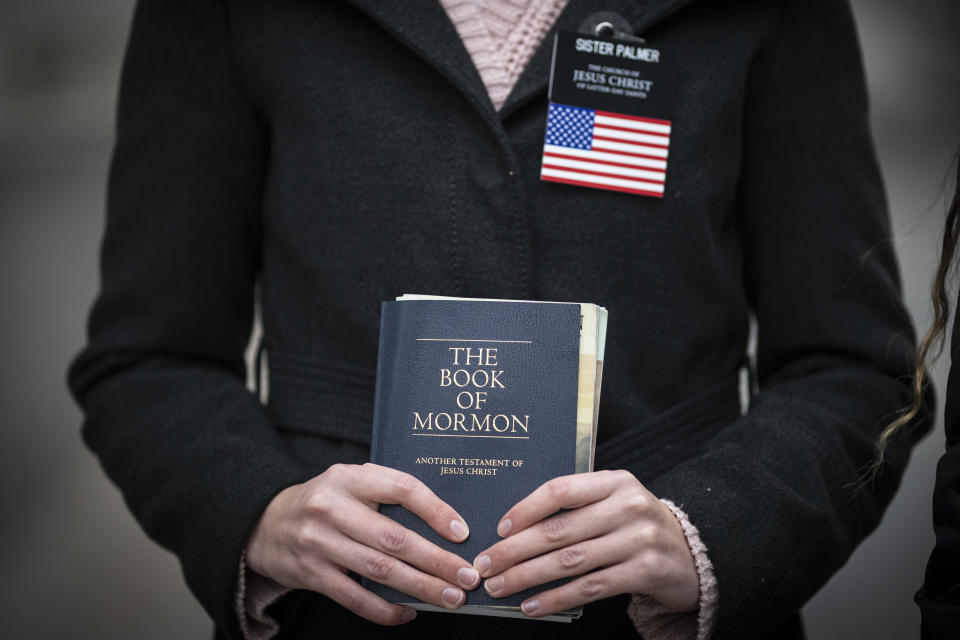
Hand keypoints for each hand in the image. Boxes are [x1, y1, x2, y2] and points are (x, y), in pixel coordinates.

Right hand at [245, 462, 480, 624]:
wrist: (265, 524)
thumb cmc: (325, 502)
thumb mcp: (350, 482)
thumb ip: (386, 491)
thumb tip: (445, 521)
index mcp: (349, 478)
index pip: (401, 488)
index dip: (436, 510)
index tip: (462, 532)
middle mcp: (332, 508)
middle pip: (395, 538)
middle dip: (437, 560)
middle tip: (468, 575)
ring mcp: (319, 543)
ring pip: (380, 570)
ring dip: (421, 587)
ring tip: (451, 597)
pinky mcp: (311, 574)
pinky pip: (355, 598)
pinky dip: (385, 609)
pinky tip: (410, 612)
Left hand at [472, 469, 698, 617]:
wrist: (691, 555)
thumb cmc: (636, 526)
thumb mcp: (614, 502)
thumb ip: (576, 506)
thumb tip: (514, 528)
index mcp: (615, 481)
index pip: (560, 490)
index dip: (525, 509)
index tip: (499, 529)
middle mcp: (628, 506)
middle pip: (558, 530)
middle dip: (514, 550)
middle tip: (485, 565)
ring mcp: (638, 539)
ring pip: (569, 561)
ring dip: (527, 576)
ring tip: (499, 587)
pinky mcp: (645, 571)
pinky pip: (590, 588)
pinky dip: (556, 598)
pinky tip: (532, 606)